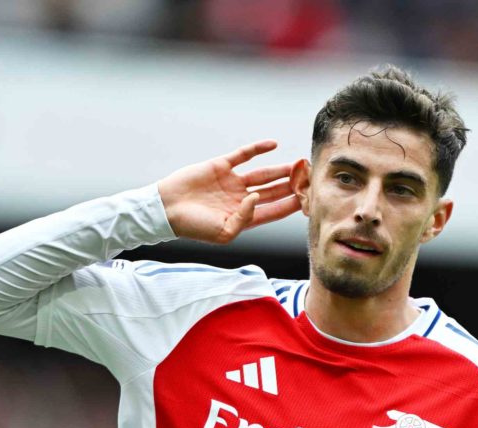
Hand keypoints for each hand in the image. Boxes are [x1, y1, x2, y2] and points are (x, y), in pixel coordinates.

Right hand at [156, 140, 299, 243]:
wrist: (166, 209)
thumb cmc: (193, 227)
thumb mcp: (223, 232)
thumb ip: (244, 218)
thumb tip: (258, 198)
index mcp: (243, 218)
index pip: (274, 211)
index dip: (291, 204)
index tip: (309, 199)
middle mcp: (241, 199)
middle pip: (273, 191)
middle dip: (292, 186)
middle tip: (310, 178)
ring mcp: (232, 182)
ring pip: (263, 174)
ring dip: (281, 169)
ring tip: (299, 164)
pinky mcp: (221, 166)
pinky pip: (243, 155)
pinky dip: (257, 149)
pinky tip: (273, 145)